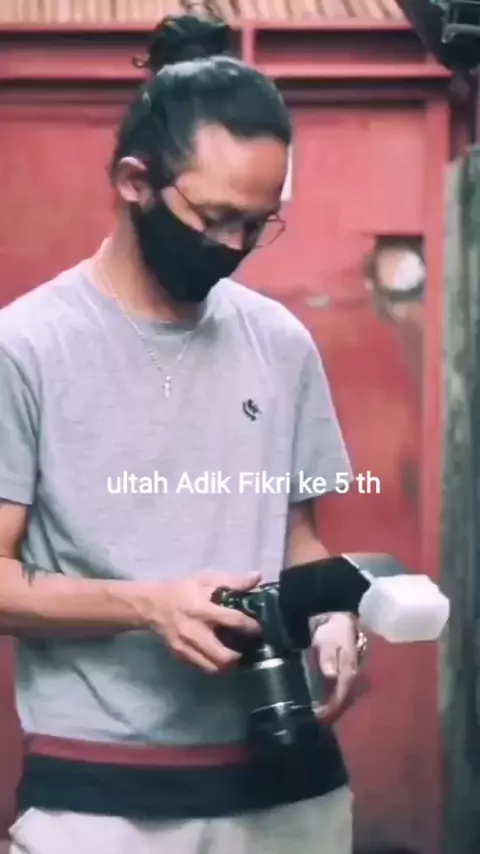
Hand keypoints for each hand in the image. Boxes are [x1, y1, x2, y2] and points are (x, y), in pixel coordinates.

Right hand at [145, 570, 261, 673]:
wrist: (151, 605)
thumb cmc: (182, 589)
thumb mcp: (205, 579)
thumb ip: (232, 580)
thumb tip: (257, 577)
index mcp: (202, 609)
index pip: (234, 621)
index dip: (252, 627)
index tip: (262, 628)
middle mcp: (194, 632)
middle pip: (224, 657)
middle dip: (241, 655)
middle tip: (247, 647)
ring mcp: (186, 648)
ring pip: (214, 669)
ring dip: (229, 665)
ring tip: (235, 654)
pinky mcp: (180, 657)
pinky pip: (202, 668)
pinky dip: (214, 665)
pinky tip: (219, 655)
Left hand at [312, 613, 358, 723]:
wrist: (339, 616)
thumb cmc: (333, 629)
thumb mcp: (327, 641)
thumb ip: (328, 657)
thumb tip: (331, 674)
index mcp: (350, 671)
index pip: (341, 696)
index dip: (330, 707)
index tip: (316, 714)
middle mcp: (352, 676)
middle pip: (342, 699)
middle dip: (329, 709)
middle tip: (312, 715)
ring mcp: (349, 674)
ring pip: (340, 695)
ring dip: (329, 703)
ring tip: (314, 709)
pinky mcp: (344, 671)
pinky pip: (338, 688)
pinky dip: (329, 694)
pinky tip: (319, 697)